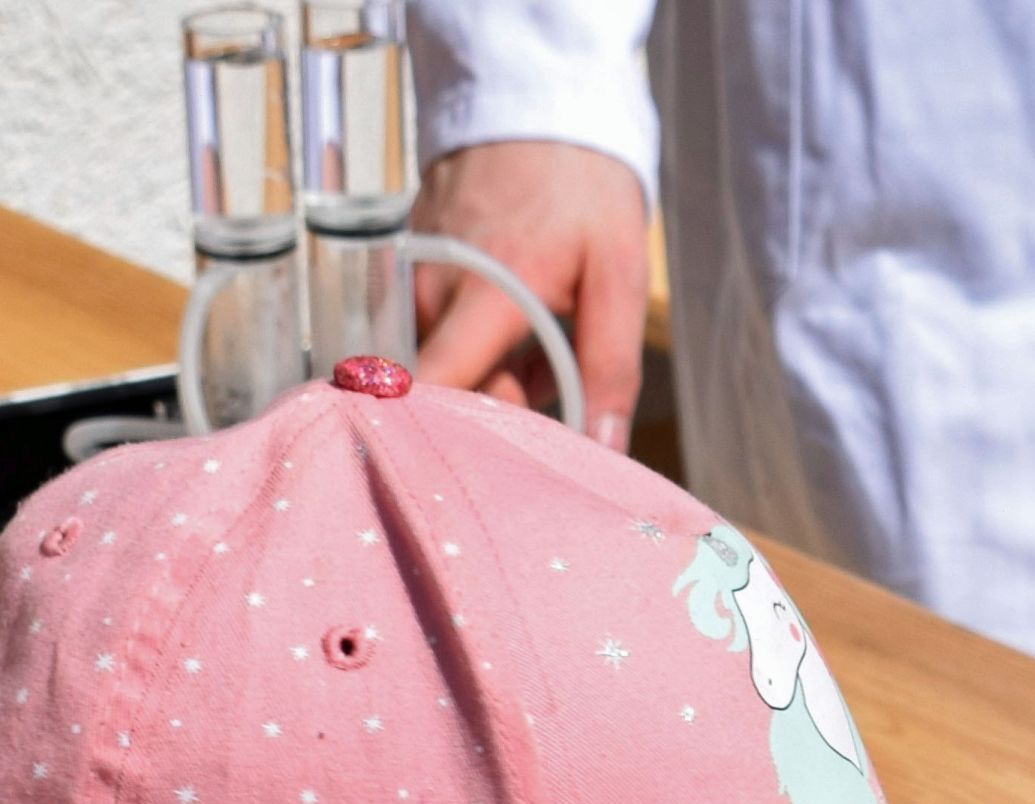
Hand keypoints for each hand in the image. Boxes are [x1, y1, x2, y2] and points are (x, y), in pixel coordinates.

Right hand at [410, 142, 650, 451]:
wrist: (537, 99)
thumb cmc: (584, 185)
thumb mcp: (619, 276)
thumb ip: (609, 366)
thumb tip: (600, 448)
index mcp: (487, 290)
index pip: (436, 384)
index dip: (445, 436)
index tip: (478, 474)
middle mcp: (435, 285)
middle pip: (450, 387)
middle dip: (501, 413)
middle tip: (560, 411)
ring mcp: (418, 272)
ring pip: (451, 362)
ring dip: (501, 378)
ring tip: (553, 360)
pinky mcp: (416, 264)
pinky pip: (445, 331)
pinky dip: (485, 346)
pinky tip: (525, 333)